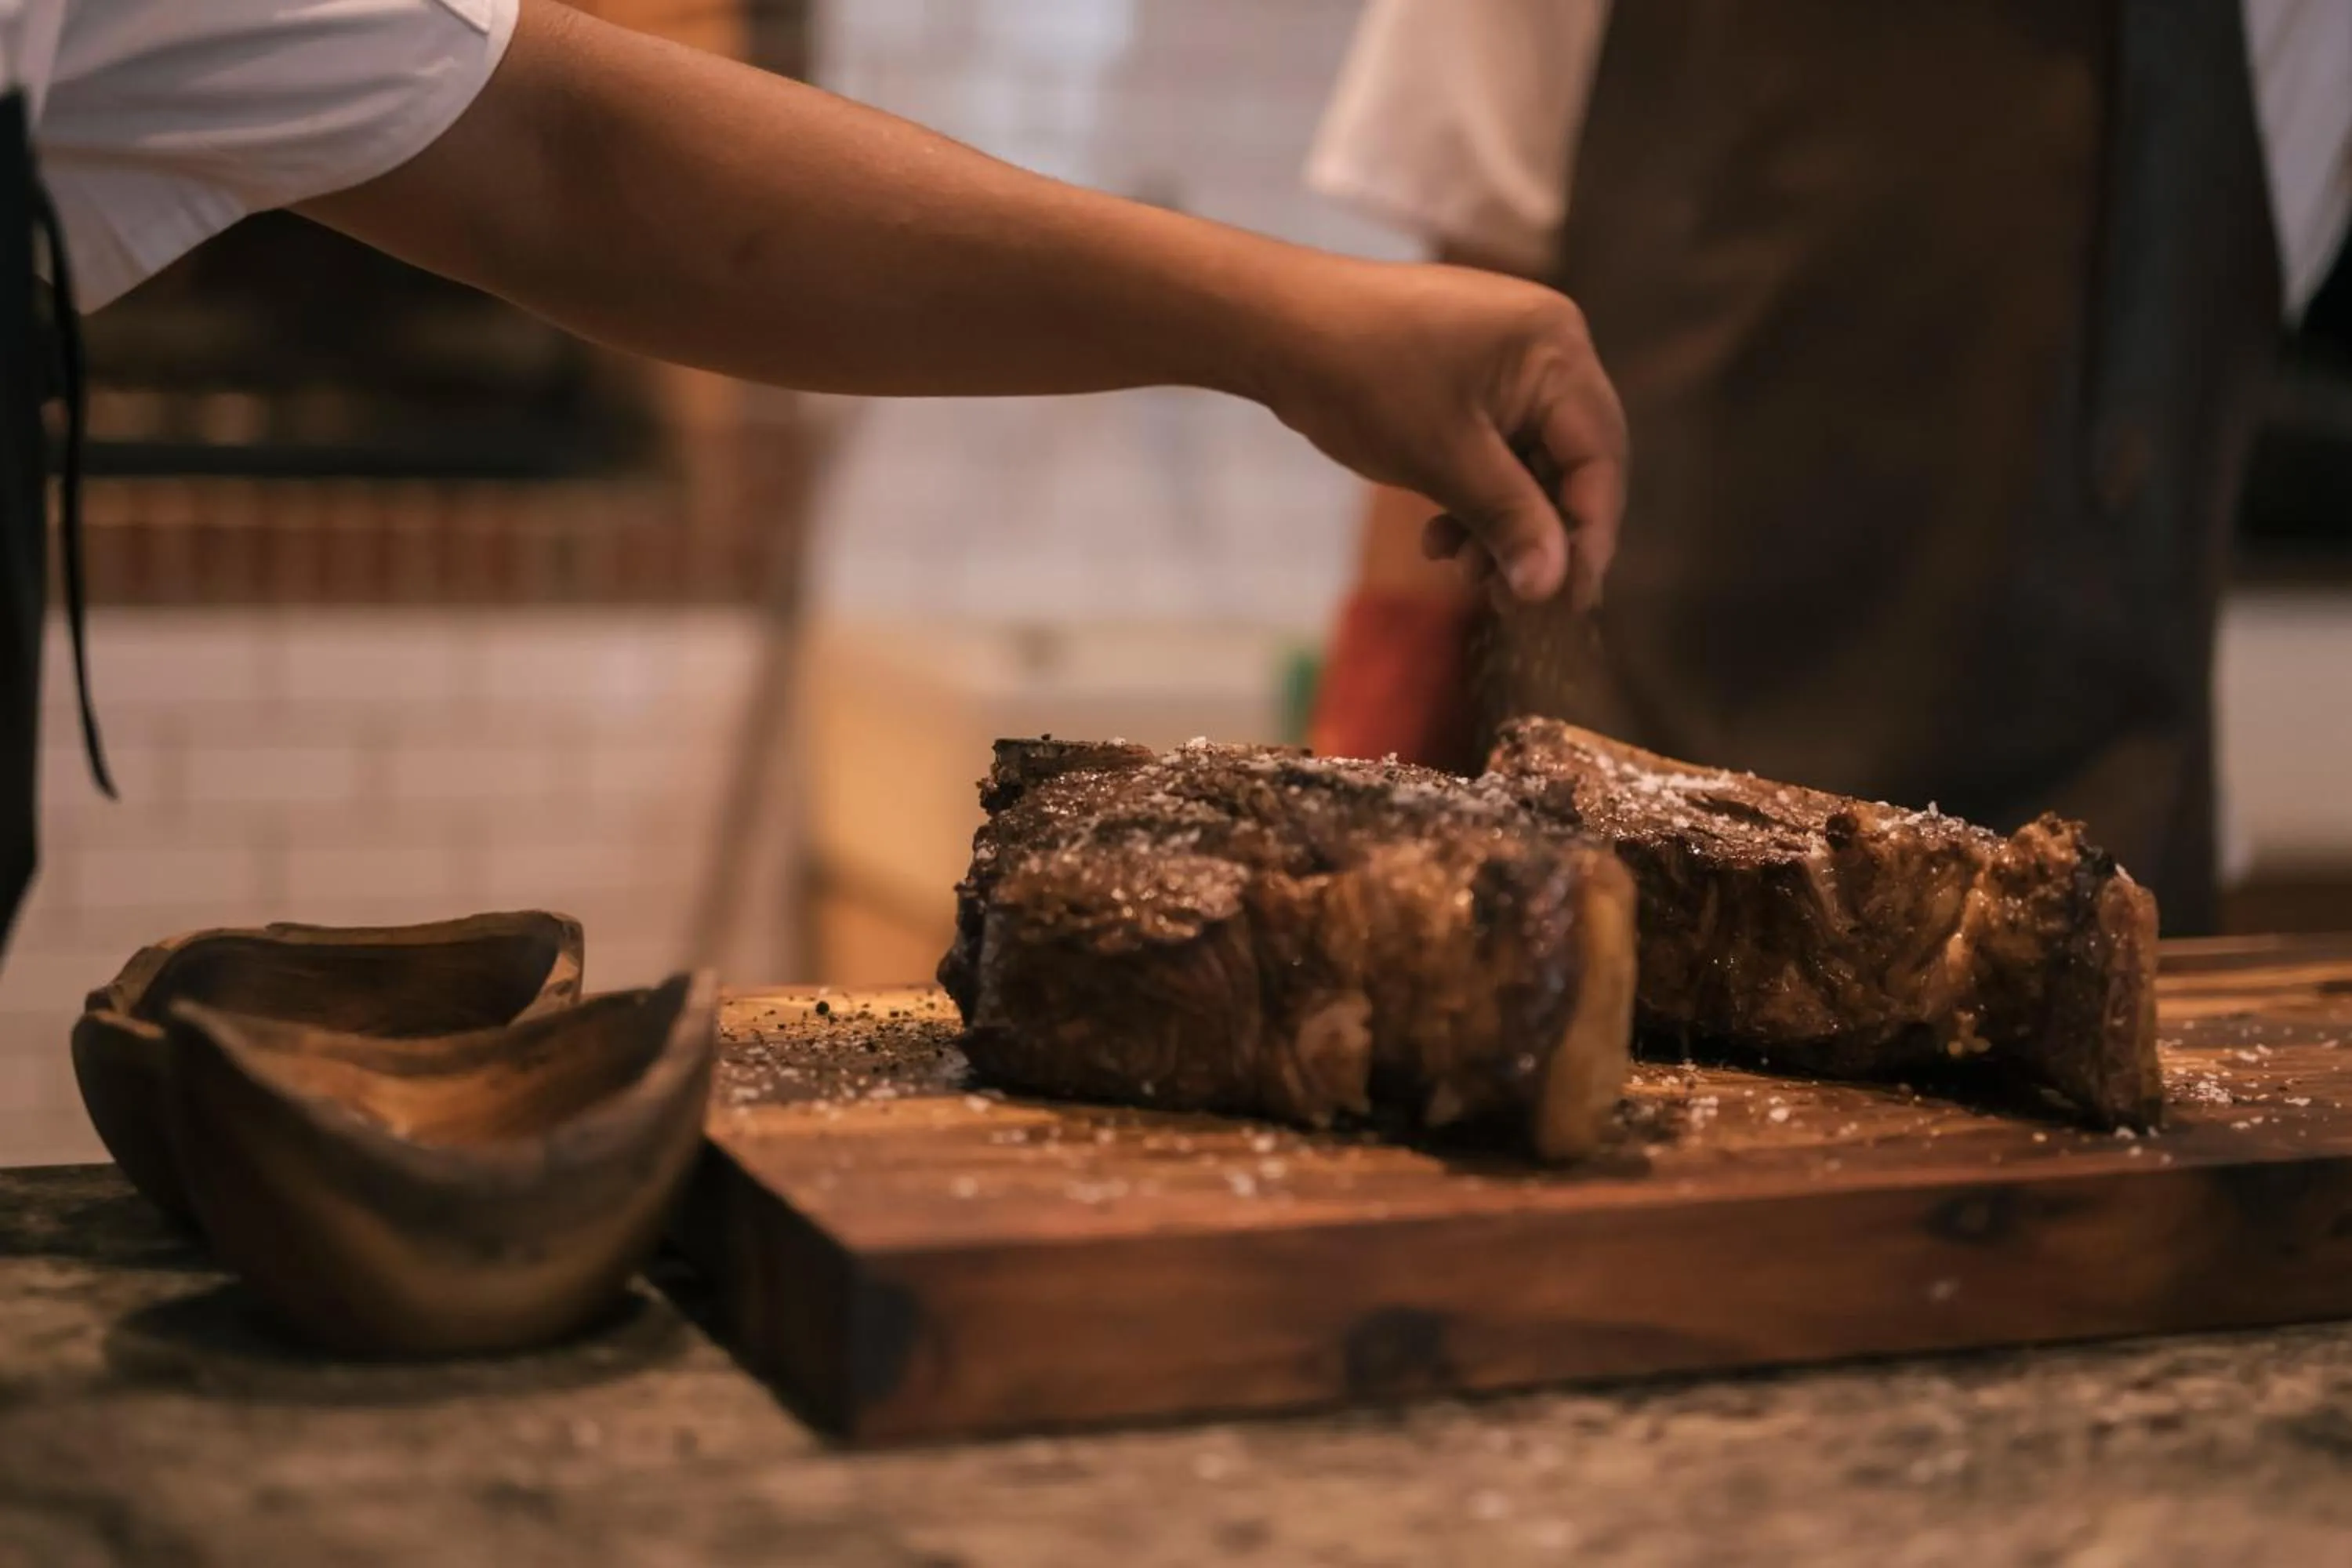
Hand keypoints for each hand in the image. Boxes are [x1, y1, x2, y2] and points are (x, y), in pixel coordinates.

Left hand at [1252, 260, 1626, 607]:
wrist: (1276, 327)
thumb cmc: (1361, 378)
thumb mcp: (1442, 459)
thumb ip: (1508, 520)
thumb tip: (1554, 587)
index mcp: (1556, 347)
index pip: (1598, 455)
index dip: (1589, 534)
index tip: (1571, 600)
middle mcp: (1546, 346)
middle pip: (1570, 462)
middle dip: (1540, 533)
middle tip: (1514, 600)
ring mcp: (1507, 360)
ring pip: (1528, 464)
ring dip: (1501, 523)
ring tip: (1461, 569)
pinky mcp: (1471, 379)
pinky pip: (1494, 450)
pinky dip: (1473, 497)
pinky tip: (1437, 537)